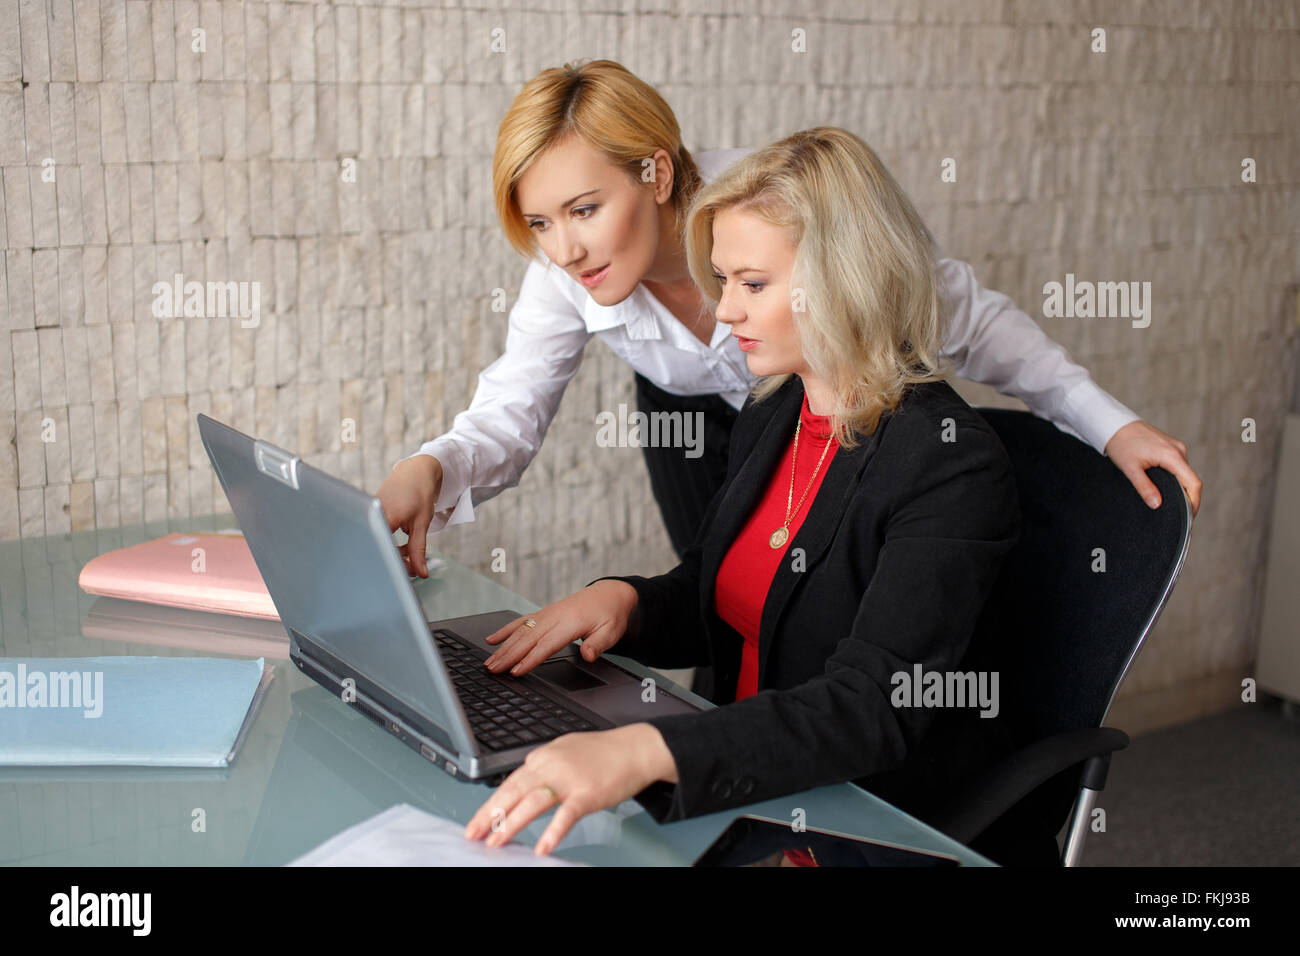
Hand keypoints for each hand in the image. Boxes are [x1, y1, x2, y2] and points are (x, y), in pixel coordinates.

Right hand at [375, 454, 443, 576]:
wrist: (416, 470)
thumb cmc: (420, 492)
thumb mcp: (422, 523)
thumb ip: (419, 549)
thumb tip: (421, 572)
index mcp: (385, 516)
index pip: (382, 548)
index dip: (392, 564)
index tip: (403, 576)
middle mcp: (373, 514)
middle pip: (378, 546)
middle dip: (395, 560)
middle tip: (411, 570)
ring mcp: (370, 512)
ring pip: (378, 540)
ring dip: (394, 551)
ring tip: (410, 556)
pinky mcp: (372, 512)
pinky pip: (378, 533)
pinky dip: (390, 542)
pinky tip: (403, 545)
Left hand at [463, 723, 675, 855]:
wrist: (635, 748)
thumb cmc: (605, 752)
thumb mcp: (567, 750)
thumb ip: (545, 765)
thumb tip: (525, 777)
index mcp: (544, 756)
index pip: (510, 782)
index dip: (492, 803)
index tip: (478, 820)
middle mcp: (551, 765)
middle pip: (513, 791)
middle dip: (490, 814)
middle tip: (473, 833)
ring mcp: (569, 779)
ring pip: (532, 803)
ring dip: (511, 824)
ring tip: (496, 841)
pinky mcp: (587, 793)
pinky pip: (566, 815)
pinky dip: (552, 832)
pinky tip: (542, 847)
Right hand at [484, 580, 638, 676]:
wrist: (609, 594)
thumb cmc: (610, 614)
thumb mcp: (611, 631)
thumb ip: (599, 644)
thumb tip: (587, 655)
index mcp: (571, 622)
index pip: (547, 645)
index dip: (530, 659)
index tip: (516, 671)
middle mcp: (555, 616)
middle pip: (527, 639)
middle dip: (508, 656)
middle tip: (493, 670)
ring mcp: (547, 614)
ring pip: (520, 632)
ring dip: (503, 647)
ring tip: (489, 662)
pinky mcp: (543, 613)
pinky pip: (521, 621)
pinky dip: (505, 631)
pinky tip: (491, 640)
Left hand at [1105, 420, 1202, 516]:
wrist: (1116, 425)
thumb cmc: (1122, 444)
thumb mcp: (1131, 469)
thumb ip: (1145, 488)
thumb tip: (1157, 505)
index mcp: (1172, 455)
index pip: (1194, 483)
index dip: (1194, 502)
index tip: (1189, 518)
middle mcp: (1179, 450)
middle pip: (1191, 479)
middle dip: (1188, 499)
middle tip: (1179, 516)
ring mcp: (1176, 447)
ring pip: (1185, 473)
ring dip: (1182, 488)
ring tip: (1173, 504)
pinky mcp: (1171, 447)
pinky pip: (1179, 466)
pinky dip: (1177, 479)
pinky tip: (1168, 489)